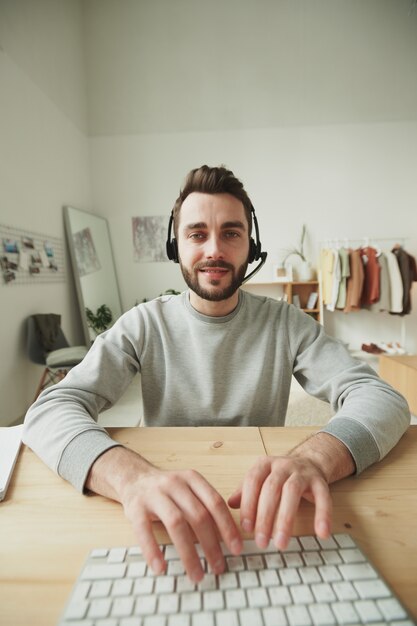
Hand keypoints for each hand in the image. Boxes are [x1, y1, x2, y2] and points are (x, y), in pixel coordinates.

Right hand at [120, 462, 242, 581]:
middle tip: (219, 567)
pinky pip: (144, 530)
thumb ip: (205, 506)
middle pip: (198, 515)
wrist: (133, 476)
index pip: (215, 502)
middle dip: (211, 545)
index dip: (227, 527)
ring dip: (188, 553)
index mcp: (192, 478)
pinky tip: (160, 567)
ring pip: (176, 523)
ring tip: (197, 574)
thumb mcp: (188, 488)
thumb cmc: (167, 490)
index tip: (236, 548)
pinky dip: (153, 550)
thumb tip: (228, 538)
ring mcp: (154, 494)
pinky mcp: (135, 507)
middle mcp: (175, 483)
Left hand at [228, 454, 331, 549]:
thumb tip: (231, 504)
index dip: (248, 504)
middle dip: (265, 517)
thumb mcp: (261, 479)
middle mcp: (283, 465)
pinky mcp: (320, 481)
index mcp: (265, 464)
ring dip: (285, 519)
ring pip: (292, 492)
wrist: (310, 462)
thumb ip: (246, 490)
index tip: (246, 528)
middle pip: (271, 489)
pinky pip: (323, 497)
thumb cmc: (280, 476)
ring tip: (281, 544)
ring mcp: (302, 472)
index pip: (253, 481)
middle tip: (261, 542)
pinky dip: (323, 515)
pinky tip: (321, 533)